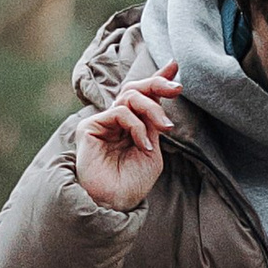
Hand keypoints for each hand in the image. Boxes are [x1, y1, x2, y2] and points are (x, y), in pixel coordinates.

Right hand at [74, 62, 178, 210]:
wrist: (116, 203)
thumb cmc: (132, 182)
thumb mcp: (152, 149)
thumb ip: (153, 124)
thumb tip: (161, 95)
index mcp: (131, 126)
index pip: (143, 96)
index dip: (158, 79)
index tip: (175, 64)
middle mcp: (115, 121)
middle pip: (135, 88)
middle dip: (158, 83)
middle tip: (177, 88)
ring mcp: (102, 123)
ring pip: (129, 96)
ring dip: (152, 109)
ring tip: (165, 128)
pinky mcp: (89, 127)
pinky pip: (120, 112)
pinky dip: (137, 125)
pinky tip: (143, 144)